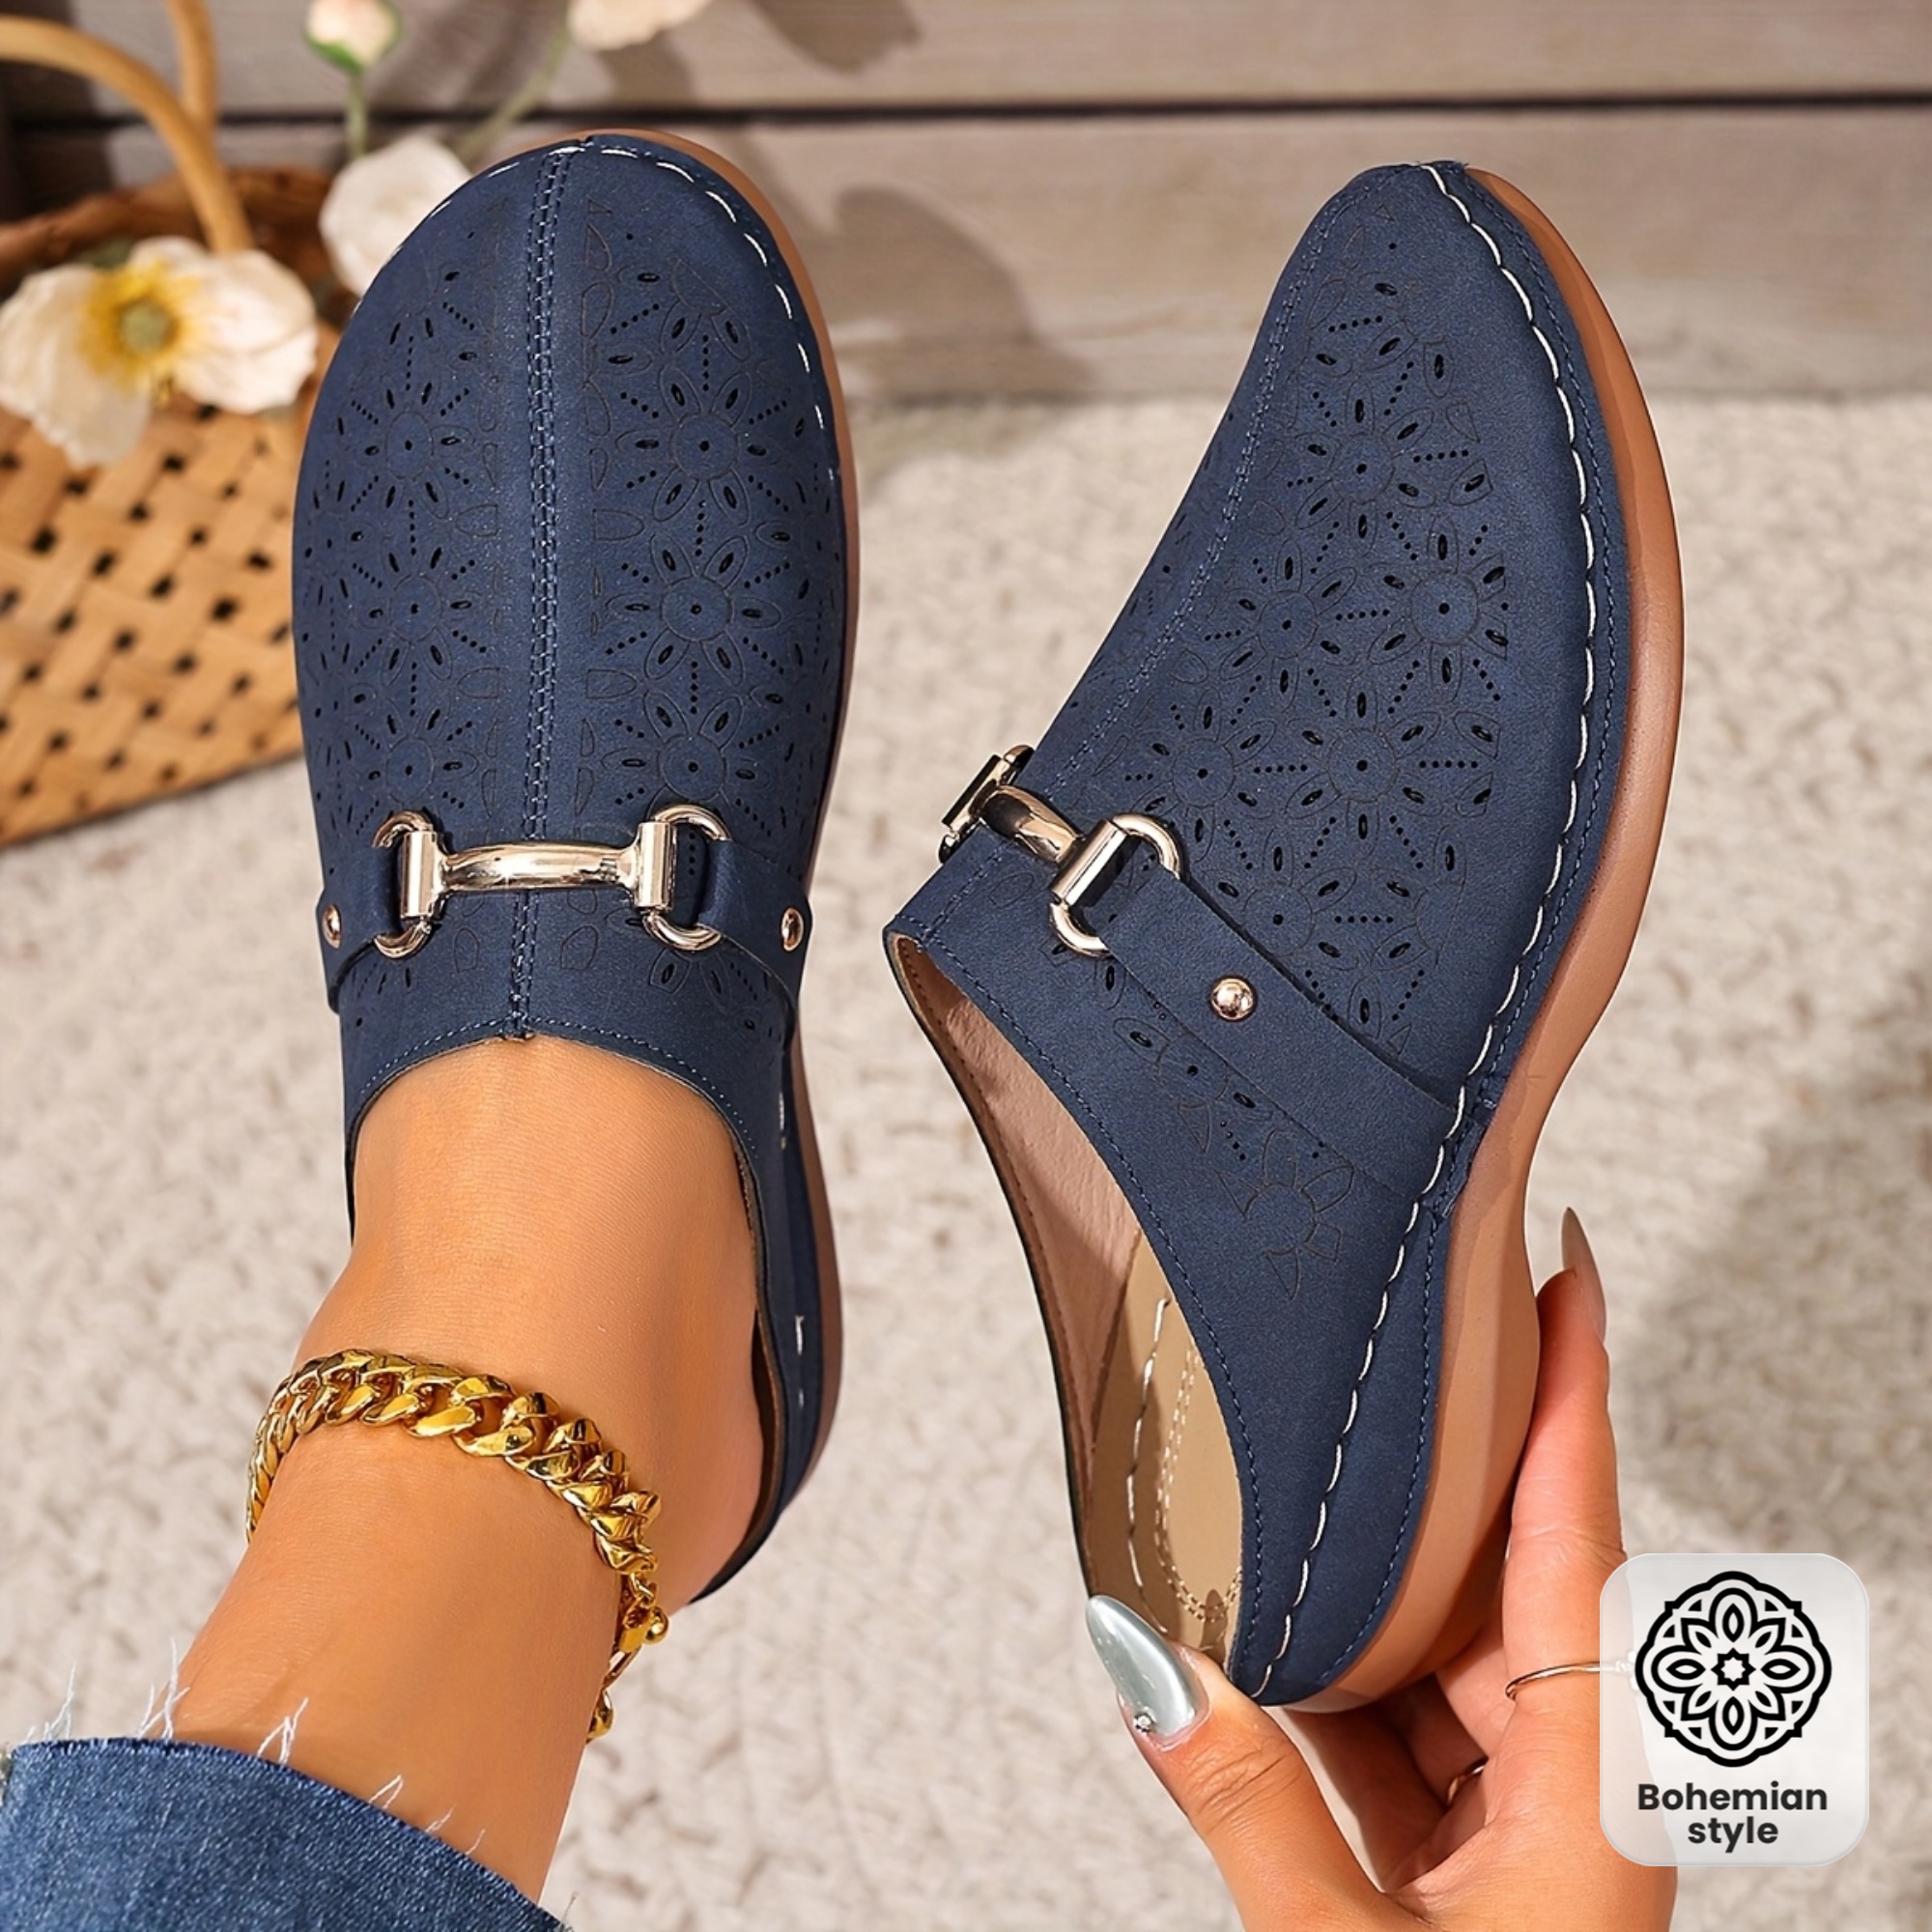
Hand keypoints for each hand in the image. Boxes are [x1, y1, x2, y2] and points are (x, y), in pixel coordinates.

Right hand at [1099, 1212, 1674, 1929]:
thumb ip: (1246, 1806)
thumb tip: (1153, 1668)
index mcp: (1595, 1783)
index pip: (1579, 1537)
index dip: (1575, 1389)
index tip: (1562, 1268)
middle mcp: (1571, 1782)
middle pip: (1500, 1579)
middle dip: (1434, 1472)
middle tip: (1384, 1351)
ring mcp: (1519, 1823)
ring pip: (1433, 1658)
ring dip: (1356, 1594)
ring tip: (1284, 1494)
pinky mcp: (1466, 1864)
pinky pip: (1393, 1738)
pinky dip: (1326, 1694)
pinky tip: (1258, 1644)